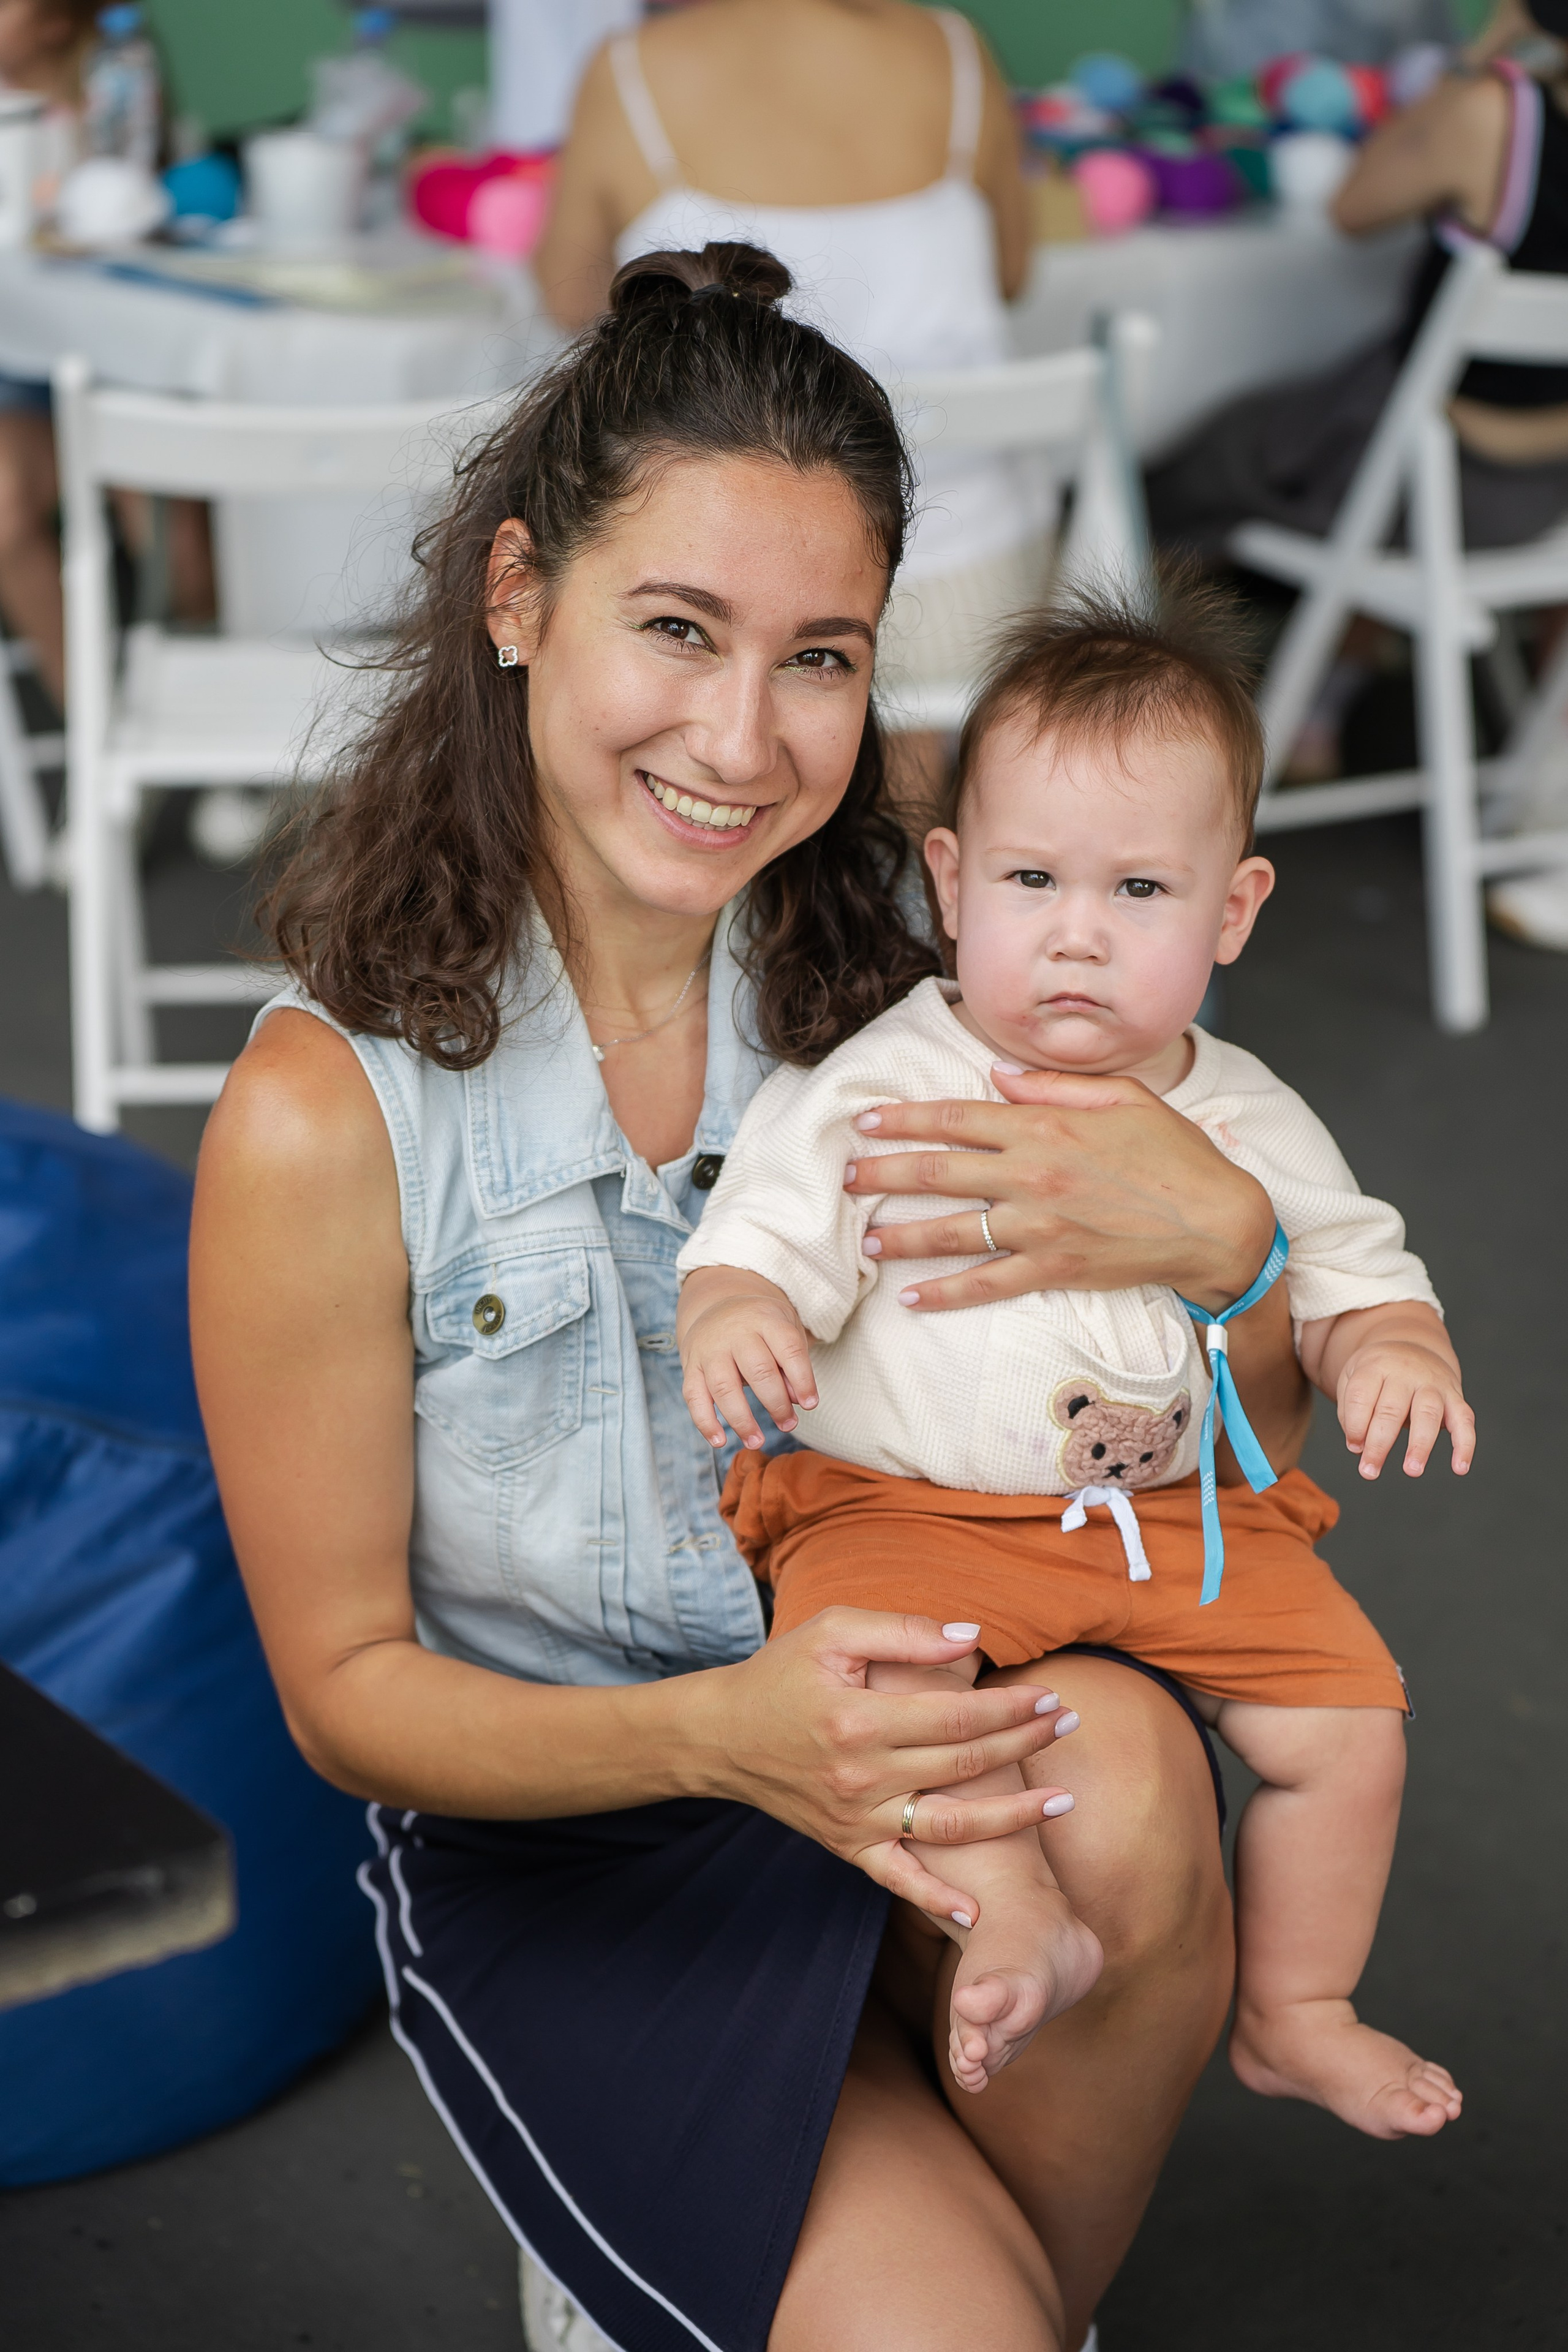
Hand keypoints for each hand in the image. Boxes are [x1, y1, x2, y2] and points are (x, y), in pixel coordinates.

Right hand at [678, 1264, 817, 1448]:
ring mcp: (710, 1350)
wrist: (716, 1305)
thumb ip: (794, 1364)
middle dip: (776, 1404)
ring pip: (724, 1387)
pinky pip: (694, 1397)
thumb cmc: (761, 1326)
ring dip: (742, 1420)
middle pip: (758, 1370)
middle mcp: (735, 1332)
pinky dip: (706, 1422)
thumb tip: (797, 1401)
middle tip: (789, 1425)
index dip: (803, 1379)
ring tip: (757, 1442)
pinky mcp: (691, 1367)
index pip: (788, 1349)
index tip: (810, 1405)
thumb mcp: (785, 1331)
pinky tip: (720, 1441)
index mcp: (765, 1319)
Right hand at [684, 1610, 1078, 1923]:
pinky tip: (977, 1910)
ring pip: (948, 1827)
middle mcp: (861, 1775)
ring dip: (1012, 1817)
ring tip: (1061, 1802)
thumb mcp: (832, 1631)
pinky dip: (936, 1899)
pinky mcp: (847, 1847)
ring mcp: (856, 1819)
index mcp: (860, 1718)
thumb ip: (903, 1633)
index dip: (1009, 1706)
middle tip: (1068, 1723)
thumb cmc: (781, 1674)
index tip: (1048, 1695)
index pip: (956, 1715)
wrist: (722, 1735)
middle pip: (964, 1764)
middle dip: (1025, 1743)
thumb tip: (973, 1639)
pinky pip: (898, 1880)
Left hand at [847, 1066, 1276, 1313]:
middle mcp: (1030, 1176)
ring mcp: (1038, 1227)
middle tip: (845, 1177)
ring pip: (950, 1231)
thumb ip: (1053, 1085)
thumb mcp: (1122, 1097)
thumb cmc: (1175, 1154)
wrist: (1215, 1222)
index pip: (954, 1117)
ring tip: (866, 1238)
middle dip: (882, 1173)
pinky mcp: (1052, 1269)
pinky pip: (985, 1285)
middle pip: (936, 1172)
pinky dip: (945, 1294)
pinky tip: (912, 1298)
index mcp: (1043, 1127)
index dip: (903, 1119)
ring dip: (900, 1234)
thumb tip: (997, 1074)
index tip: (865, 1121)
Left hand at [1339, 1337, 1475, 1478]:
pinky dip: (1465, 1445)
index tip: (1354, 1447)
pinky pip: (1464, 1420)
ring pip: (1428, 1414)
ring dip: (1420, 1445)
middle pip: (1391, 1409)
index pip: (1362, 1396)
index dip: (1355, 1425)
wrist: (1414, 1345)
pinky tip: (1460, 1468)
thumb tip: (1358, 1446)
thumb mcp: (1353, 1378)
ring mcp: (1433, 1383)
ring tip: (1411, 1470)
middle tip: (1369, 1472)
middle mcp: (1406, 1372)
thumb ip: (1350, 1411)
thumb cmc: (1378, 1372)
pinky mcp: (1455, 1396)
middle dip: (1379, 1444)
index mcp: (1375, 1365)